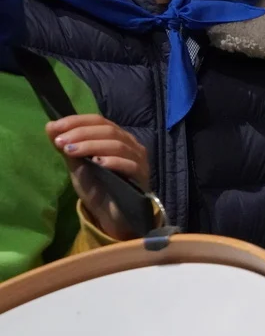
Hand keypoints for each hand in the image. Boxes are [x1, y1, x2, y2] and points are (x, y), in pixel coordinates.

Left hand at [45, 115, 149, 239]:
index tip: (55, 128)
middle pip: (108, 130)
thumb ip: (68, 146)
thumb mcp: (77, 164)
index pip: (98, 121)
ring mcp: (139, 159)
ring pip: (117, 145)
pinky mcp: (142, 176)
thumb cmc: (97, 187)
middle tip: (61, 142)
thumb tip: (50, 126)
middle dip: (81, 133)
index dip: (76, 121)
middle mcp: (130, 144)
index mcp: (116, 137)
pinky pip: (129, 164)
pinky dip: (112, 161)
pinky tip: (97, 163)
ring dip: (91, 146)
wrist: (111, 214)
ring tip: (72, 152)